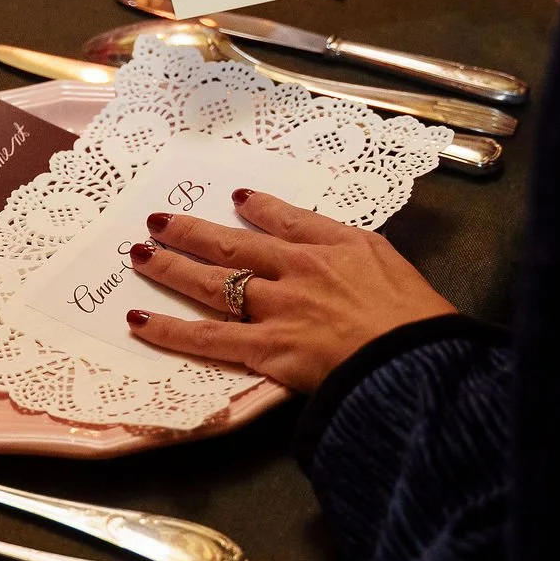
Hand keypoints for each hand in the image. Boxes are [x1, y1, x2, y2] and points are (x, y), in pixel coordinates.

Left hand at [124, 189, 454, 392]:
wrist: (417, 361)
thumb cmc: (420, 321)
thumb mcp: (396, 267)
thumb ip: (360, 255)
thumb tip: (341, 255)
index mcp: (336, 246)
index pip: (289, 219)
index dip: (261, 208)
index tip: (239, 199)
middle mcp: (298, 270)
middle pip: (235, 245)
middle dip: (193, 231)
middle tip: (159, 220)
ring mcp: (277, 307)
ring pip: (212, 282)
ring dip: (171, 267)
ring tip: (139, 254)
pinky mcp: (266, 349)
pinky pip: (208, 339)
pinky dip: (170, 331)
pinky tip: (139, 322)